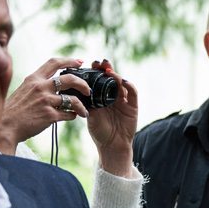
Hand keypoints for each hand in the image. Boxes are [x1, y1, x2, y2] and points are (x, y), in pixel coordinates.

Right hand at [0, 57, 91, 152]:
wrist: (6, 126)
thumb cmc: (14, 110)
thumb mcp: (23, 90)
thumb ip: (38, 84)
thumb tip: (54, 82)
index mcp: (34, 79)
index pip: (54, 63)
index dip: (69, 60)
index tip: (79, 62)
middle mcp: (40, 87)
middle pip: (70, 79)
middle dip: (83, 84)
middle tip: (87, 91)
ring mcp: (46, 101)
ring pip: (73, 100)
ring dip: (82, 106)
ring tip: (84, 111)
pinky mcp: (49, 115)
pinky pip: (69, 114)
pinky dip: (73, 115)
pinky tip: (72, 117)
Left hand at [86, 60, 137, 177]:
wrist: (111, 145)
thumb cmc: (99, 132)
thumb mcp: (89, 115)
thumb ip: (85, 102)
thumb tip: (75, 88)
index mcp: (101, 97)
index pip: (99, 80)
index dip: (96, 72)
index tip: (88, 64)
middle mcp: (113, 96)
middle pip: (111, 78)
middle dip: (106, 69)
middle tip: (100, 62)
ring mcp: (124, 101)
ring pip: (122, 83)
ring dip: (116, 75)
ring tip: (109, 71)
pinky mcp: (133, 106)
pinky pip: (133, 93)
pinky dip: (129, 86)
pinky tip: (122, 81)